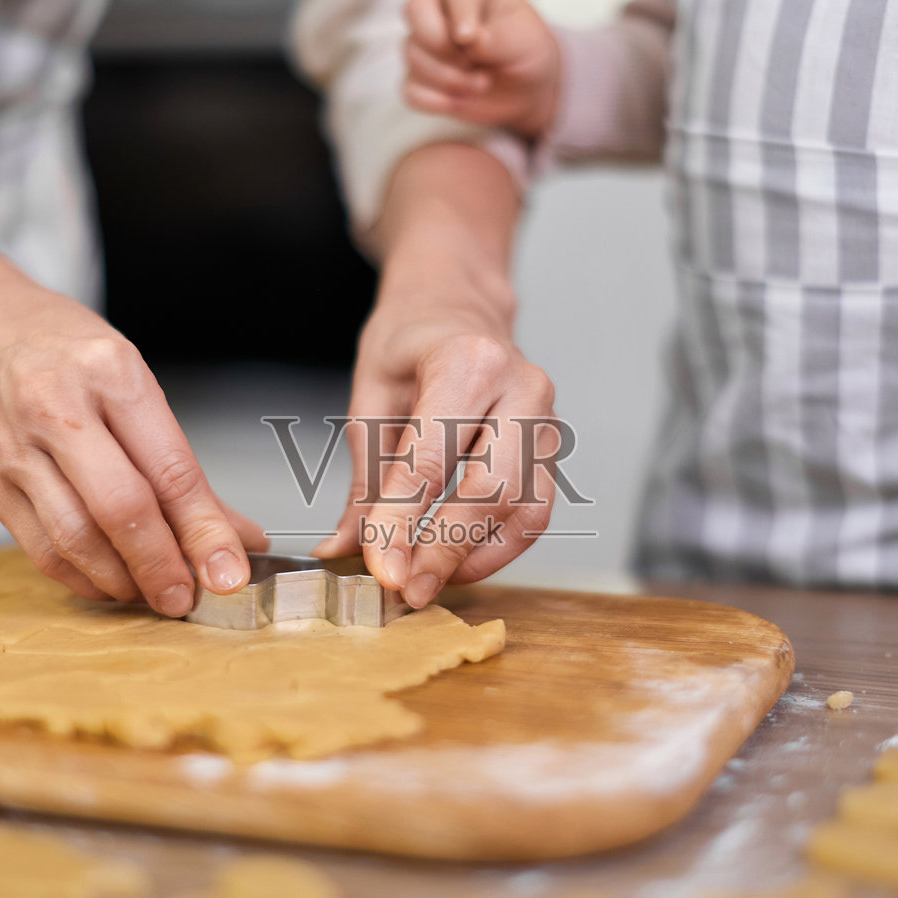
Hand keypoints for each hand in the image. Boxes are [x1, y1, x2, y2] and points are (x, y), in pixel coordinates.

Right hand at [0, 281, 268, 614]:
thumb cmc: (65, 353)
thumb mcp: (133, 383)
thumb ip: (179, 464)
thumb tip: (235, 534)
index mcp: (111, 374)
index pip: (170, 469)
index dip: (204, 531)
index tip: (230, 572)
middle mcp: (58, 408)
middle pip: (121, 508)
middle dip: (162, 566)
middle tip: (188, 597)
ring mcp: (17, 448)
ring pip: (76, 537)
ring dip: (123, 580)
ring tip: (153, 592)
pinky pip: (41, 548)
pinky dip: (83, 577)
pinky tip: (110, 582)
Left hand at [313, 266, 556, 608]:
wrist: (459, 306)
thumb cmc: (411, 342)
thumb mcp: (369, 397)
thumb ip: (365, 481)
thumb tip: (344, 551)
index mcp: (467, 361)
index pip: (432, 460)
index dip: (403, 523)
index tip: (380, 570)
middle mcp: (521, 387)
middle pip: (491, 490)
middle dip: (445, 549)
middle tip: (405, 590)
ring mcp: (547, 419)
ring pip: (525, 509)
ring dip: (476, 557)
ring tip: (429, 584)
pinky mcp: (553, 449)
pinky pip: (536, 513)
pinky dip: (498, 548)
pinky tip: (459, 565)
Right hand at [402, 0, 560, 138]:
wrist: (526, 90)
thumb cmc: (526, 53)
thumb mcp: (525, 42)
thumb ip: (497, 38)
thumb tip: (467, 41)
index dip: (459, 17)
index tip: (470, 39)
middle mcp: (441, 9)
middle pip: (415, 11)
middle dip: (442, 45)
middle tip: (471, 62)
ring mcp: (426, 44)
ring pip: (413, 55)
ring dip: (449, 79)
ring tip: (482, 85)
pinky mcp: (420, 77)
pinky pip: (410, 90)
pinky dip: (435, 101)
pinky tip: (460, 102)